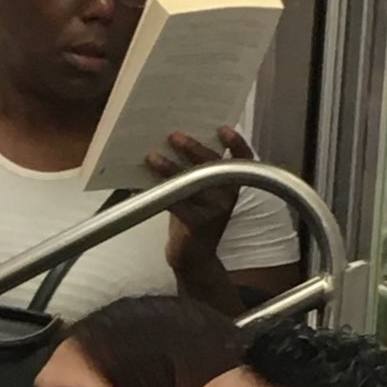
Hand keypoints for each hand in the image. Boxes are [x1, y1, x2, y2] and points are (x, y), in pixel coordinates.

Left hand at [146, 126, 252, 272]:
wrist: (194, 258)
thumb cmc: (192, 218)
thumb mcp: (199, 191)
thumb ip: (193, 170)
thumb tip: (170, 142)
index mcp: (232, 184)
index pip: (244, 159)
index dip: (236, 143)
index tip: (222, 128)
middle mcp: (228, 195)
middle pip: (212, 165)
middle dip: (192, 148)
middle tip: (173, 136)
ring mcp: (215, 210)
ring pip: (191, 182)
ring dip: (169, 168)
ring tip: (151, 157)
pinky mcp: (198, 224)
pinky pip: (177, 202)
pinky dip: (159, 191)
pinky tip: (143, 185)